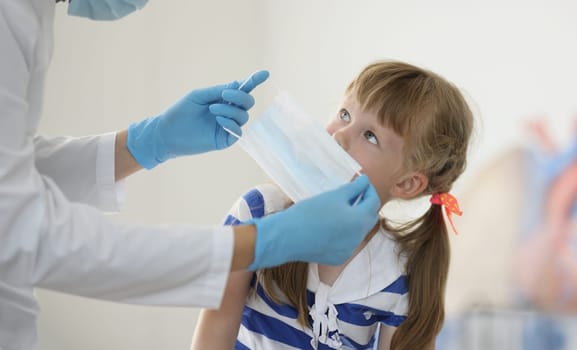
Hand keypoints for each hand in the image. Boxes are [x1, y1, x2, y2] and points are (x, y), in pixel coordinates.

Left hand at [126, 70, 268, 168]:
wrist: (167, 133)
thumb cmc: (180, 112)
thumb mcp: (199, 96)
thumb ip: (218, 91)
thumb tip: (237, 84)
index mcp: (222, 99)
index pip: (242, 90)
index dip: (254, 81)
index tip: (265, 73)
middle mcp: (228, 112)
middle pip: (248, 103)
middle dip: (240, 96)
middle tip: (224, 94)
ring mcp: (227, 126)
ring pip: (243, 116)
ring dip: (230, 110)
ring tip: (213, 110)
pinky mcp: (225, 140)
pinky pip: (238, 131)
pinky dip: (231, 123)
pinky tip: (219, 120)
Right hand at [248, 175, 380, 269]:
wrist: (287, 237)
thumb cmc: (310, 212)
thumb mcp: (333, 196)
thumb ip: (353, 188)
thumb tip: (365, 181)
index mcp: (359, 221)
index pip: (374, 202)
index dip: (369, 190)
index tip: (362, 182)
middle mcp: (358, 238)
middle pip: (369, 218)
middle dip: (364, 205)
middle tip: (353, 194)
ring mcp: (349, 250)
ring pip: (358, 232)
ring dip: (354, 220)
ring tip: (340, 209)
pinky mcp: (338, 258)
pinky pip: (347, 243)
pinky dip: (344, 233)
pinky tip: (331, 226)